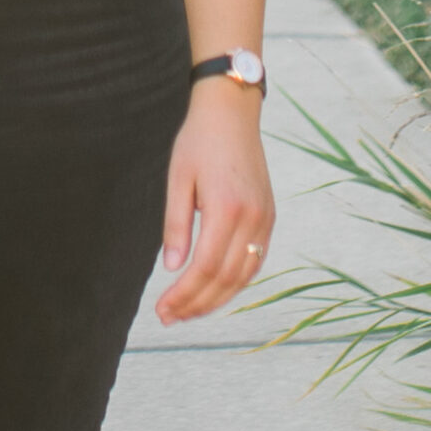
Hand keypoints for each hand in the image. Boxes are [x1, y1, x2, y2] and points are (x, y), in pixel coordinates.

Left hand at [154, 93, 274, 324]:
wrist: (232, 113)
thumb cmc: (199, 141)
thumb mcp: (177, 180)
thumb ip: (176, 226)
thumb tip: (172, 268)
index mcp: (227, 207)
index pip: (205, 267)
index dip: (184, 294)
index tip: (162, 309)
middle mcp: (252, 217)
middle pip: (226, 278)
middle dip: (196, 304)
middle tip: (169, 318)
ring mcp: (265, 218)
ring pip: (244, 275)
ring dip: (216, 299)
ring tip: (188, 311)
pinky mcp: (269, 215)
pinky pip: (255, 260)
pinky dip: (235, 282)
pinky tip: (215, 290)